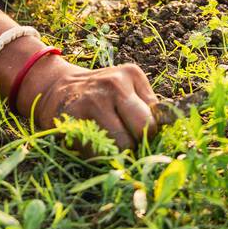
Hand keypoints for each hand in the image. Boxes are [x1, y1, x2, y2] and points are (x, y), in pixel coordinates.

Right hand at [26, 58, 160, 153]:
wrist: (56, 88)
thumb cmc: (100, 94)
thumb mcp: (126, 88)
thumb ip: (146, 105)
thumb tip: (171, 129)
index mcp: (131, 74)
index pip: (156, 117)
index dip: (149, 132)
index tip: (137, 132)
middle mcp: (114, 84)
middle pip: (143, 130)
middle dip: (138, 142)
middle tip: (125, 140)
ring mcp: (93, 100)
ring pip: (123, 146)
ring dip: (117, 151)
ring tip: (106, 139)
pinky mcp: (74, 118)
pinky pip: (98, 152)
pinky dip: (97, 154)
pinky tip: (90, 139)